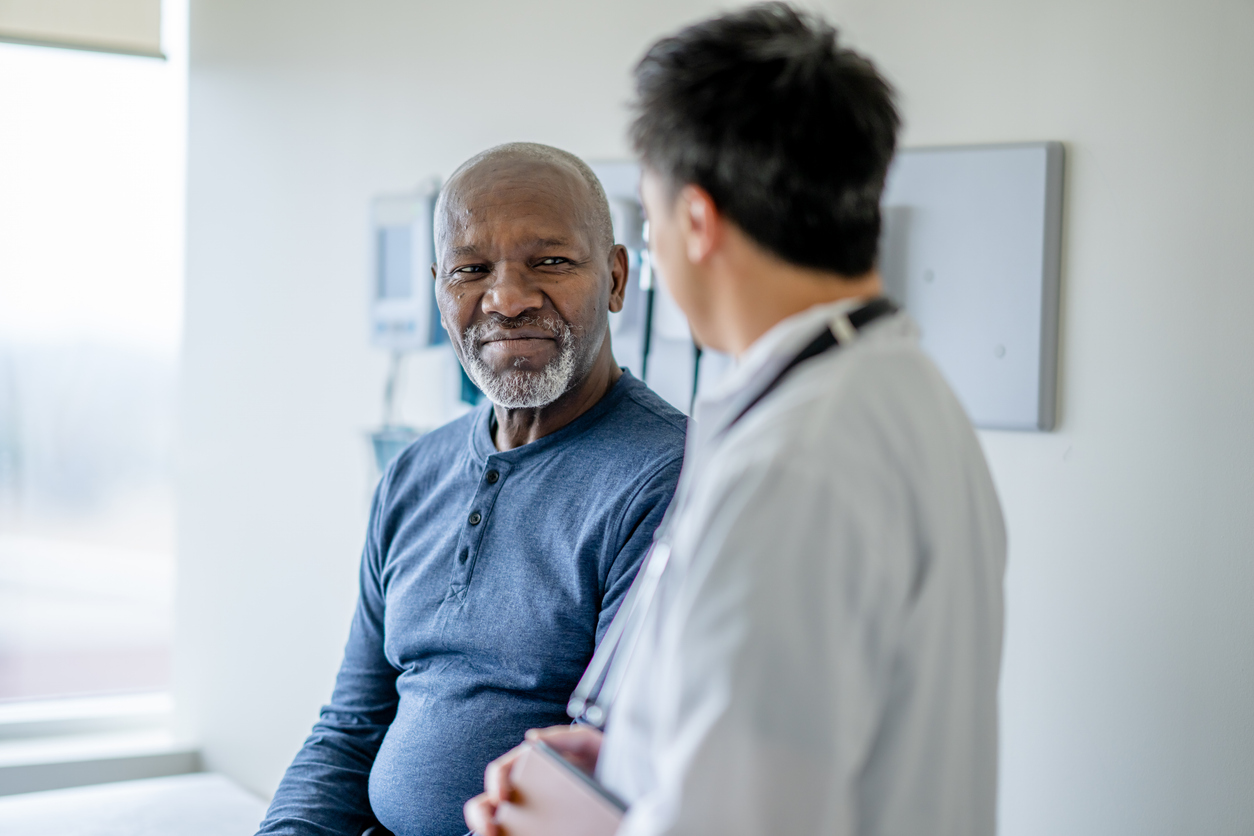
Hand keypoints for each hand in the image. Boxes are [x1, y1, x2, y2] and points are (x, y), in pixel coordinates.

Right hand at [464, 724, 604, 835]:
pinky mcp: (542, 831)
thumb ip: (566, 737)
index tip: (501, 798)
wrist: (631, 791)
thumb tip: (531, 738)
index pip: (500, 772)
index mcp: (531, 767)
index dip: (494, 782)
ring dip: (489, 830)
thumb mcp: (591, 744)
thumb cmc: (608, 764)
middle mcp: (525, 792)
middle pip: (487, 803)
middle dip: (480, 815)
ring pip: (497, 825)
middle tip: (489, 829)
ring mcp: (531, 816)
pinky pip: (518, 835)